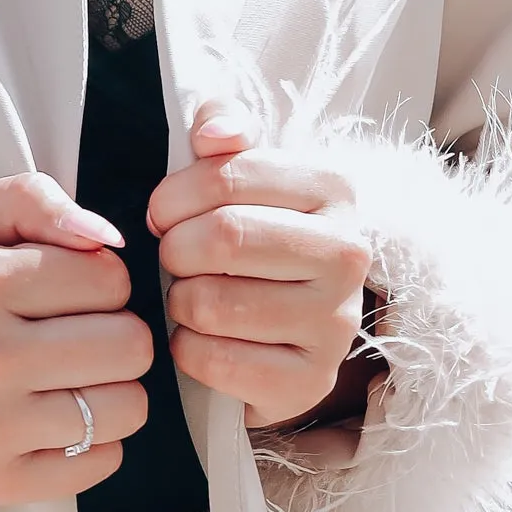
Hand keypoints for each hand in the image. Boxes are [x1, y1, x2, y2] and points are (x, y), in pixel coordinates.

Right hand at [0, 173, 154, 505]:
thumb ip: (36, 202)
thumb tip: (107, 237)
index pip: (111, 278)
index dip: (94, 278)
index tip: (55, 290)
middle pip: (131, 346)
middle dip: (110, 332)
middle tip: (67, 335)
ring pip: (129, 407)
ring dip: (107, 389)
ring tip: (62, 377)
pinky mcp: (0, 481)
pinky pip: (104, 461)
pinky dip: (91, 441)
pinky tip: (49, 417)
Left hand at [148, 106, 372, 431]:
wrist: (279, 339)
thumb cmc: (250, 246)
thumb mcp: (240, 177)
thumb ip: (224, 129)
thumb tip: (214, 133)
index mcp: (336, 189)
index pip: (226, 175)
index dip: (173, 197)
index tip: (162, 215)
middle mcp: (349, 254)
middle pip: (222, 237)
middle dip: (174, 251)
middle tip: (174, 260)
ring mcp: (336, 323)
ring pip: (211, 302)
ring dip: (179, 302)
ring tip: (192, 298)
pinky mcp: (311, 382)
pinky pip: (214, 359)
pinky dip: (187, 350)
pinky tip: (203, 339)